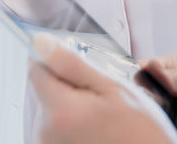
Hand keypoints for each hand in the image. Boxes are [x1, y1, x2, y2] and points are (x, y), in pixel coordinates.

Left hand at [29, 34, 176, 143]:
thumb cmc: (140, 133)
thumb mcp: (113, 89)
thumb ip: (72, 65)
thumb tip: (40, 42)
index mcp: (59, 111)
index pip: (36, 69)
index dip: (55, 60)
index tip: (76, 65)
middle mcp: (45, 133)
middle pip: (41, 90)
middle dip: (64, 85)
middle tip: (98, 97)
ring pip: (47, 109)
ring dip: (67, 106)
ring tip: (98, 118)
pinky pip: (52, 129)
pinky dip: (68, 124)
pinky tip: (91, 130)